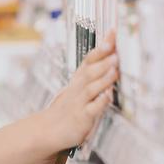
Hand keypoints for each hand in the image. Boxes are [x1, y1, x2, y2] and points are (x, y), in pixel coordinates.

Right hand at [40, 29, 117, 151]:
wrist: (49, 130)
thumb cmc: (68, 108)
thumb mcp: (78, 88)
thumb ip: (94, 75)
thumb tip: (113, 59)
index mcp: (78, 80)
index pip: (90, 59)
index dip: (101, 46)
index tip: (112, 32)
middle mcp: (78, 88)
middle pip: (90, 70)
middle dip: (102, 59)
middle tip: (114, 49)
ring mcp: (79, 102)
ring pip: (91, 88)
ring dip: (103, 77)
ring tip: (114, 68)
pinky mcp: (82, 118)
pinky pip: (91, 109)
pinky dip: (100, 102)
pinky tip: (107, 96)